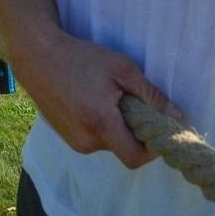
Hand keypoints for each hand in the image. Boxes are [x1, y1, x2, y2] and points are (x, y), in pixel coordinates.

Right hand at [11, 33, 182, 169]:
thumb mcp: (121, 68)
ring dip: (116, 128)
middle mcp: (86, 140)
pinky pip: (94, 139)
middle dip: (134, 132)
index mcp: (101, 124)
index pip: (135, 158)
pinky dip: (101, 126)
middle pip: (123, 149)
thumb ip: (151, 95)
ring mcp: (73, 141)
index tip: (158, 130)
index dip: (152, 150)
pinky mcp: (66, 137)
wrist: (37, 57)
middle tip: (132, 103)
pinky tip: (93, 101)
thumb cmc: (81, 58)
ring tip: (108, 98)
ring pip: (108, 144)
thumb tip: (177, 116)